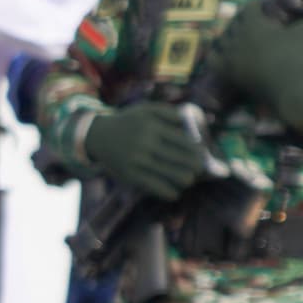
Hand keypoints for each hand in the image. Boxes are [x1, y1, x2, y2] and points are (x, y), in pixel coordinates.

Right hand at [82, 100, 211, 201]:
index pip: (185, 142)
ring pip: (175, 176)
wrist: (97, 135)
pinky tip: (174, 190)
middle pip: (184, 161)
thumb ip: (171, 114)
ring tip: (187, 179)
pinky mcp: (130, 176)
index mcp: (152, 125)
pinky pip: (159, 189)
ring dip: (186, 180)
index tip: (204, 156)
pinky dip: (171, 192)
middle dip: (198, 167)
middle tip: (200, 170)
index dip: (199, 151)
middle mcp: (144, 143)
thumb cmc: (131, 122)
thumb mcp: (147, 110)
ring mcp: (137, 161)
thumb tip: (196, 129)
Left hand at [214, 2, 302, 134]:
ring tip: (237, 37)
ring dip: (228, 36)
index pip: (249, 7)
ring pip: (221, 39)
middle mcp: (236, 36)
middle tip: (252, 22)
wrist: (286, 89)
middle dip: (242, 20)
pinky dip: (214, 55)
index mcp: (252, 23)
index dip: (256, 5)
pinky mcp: (225, 72)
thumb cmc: (294, 58)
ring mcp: (229, 54)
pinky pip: (212, 59)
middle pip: (234, 22)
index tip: (262, 6)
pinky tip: (220, 54)